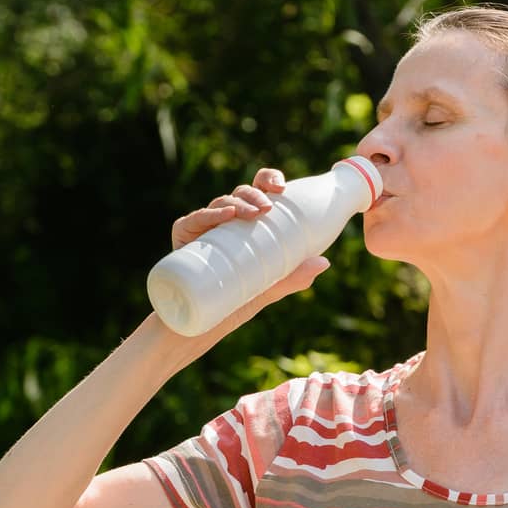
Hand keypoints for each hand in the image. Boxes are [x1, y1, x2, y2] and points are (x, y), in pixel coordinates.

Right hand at [169, 166, 330, 314]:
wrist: (200, 327)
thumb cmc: (234, 305)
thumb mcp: (268, 289)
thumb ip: (293, 277)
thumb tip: (324, 262)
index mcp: (246, 226)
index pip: (258, 192)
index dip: (268, 180)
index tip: (281, 188)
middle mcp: (225, 222)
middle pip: (241, 194)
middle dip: (255, 194)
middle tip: (267, 208)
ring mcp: (203, 228)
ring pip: (221, 203)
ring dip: (237, 203)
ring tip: (252, 214)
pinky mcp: (183, 238)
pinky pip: (194, 220)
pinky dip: (209, 214)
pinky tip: (226, 215)